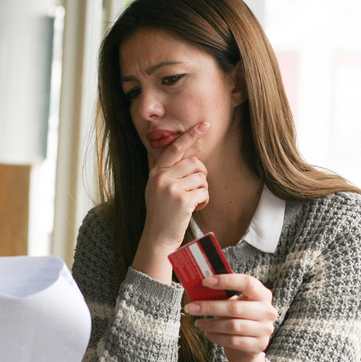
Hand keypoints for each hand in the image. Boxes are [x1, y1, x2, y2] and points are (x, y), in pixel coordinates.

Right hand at [133, 122, 208, 280]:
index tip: (204, 125)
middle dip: (201, 175)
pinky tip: (195, 208)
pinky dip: (204, 201)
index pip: (175, 148)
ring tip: (192, 201)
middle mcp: (162, 177)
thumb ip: (166, 171)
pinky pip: (204, 192)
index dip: (191, 135)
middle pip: (195, 163)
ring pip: (202, 178)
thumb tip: (185, 154)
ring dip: (202, 190)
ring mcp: (172, 188)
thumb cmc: (161, 211)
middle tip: (196, 188)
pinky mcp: (183, 200)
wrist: (158, 236)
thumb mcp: (156, 188)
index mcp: (156, 171)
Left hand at [185, 273, 277, 361]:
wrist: (249, 346)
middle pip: (235, 307)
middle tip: (191, 307)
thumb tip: (200, 289)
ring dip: (211, 324)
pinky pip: (233, 340)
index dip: (226, 281)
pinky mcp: (258, 345)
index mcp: (262, 294)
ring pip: (233, 326)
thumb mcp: (235, 303)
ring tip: (198, 323)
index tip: (205, 282)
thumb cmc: (239, 318)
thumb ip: (223, 296)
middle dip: (210, 307)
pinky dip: (217, 337)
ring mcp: (265, 329)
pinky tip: (207, 333)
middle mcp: (267, 311)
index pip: (247, 283)